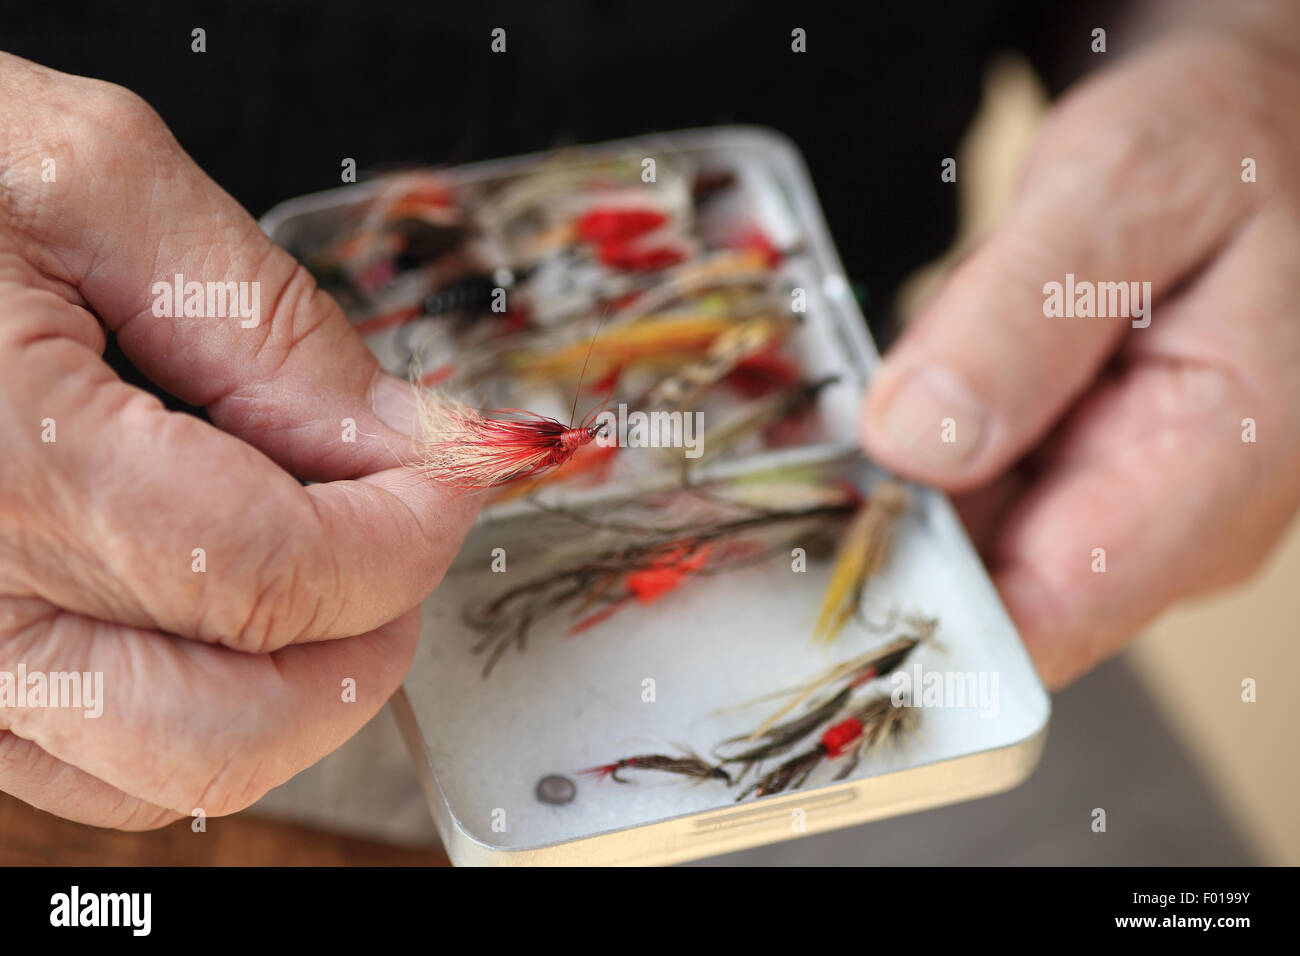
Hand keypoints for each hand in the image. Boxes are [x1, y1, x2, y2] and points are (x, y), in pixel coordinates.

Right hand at [0, 53, 478, 826]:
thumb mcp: (89, 184)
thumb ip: (271, 325)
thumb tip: (409, 436)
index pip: (279, 576)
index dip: (408, 532)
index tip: (457, 471)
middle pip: (231, 726)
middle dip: (365, 639)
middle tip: (407, 541)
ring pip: (161, 771)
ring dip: (291, 693)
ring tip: (329, 576)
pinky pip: (85, 758)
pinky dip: (192, 705)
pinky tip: (217, 606)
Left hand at [861, 30, 1299, 686]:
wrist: (1245, 130)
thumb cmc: (1217, 143)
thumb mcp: (1125, 188)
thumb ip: (1024, 318)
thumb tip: (916, 441)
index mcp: (1218, 468)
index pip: (1044, 619)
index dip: (914, 606)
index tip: (812, 552)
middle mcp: (1173, 526)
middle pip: (987, 593)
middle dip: (884, 537)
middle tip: (795, 465)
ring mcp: (1121, 511)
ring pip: (965, 551)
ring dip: (888, 497)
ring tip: (831, 423)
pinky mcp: (1077, 487)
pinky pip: (970, 505)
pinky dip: (911, 465)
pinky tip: (878, 409)